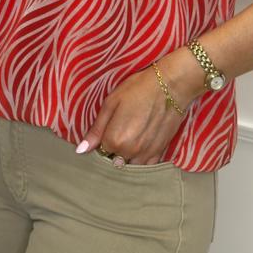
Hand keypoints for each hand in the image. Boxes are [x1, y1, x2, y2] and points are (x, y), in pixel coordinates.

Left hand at [76, 61, 194, 164]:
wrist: (171, 86)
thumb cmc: (138, 89)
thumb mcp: (111, 104)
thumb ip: (96, 130)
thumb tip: (81, 151)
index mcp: (114, 140)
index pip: (101, 151)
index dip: (102, 141)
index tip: (108, 130)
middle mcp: (129, 151)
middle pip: (115, 160)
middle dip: (114, 151)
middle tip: (121, 131)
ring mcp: (146, 154)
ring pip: (130, 165)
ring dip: (127, 157)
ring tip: (131, 138)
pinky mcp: (159, 152)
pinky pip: (146, 166)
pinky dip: (141, 160)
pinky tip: (141, 146)